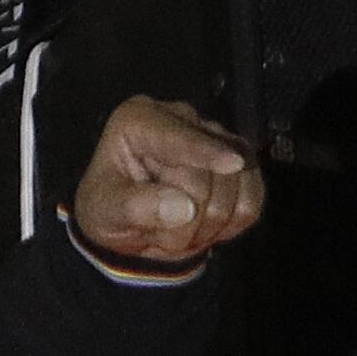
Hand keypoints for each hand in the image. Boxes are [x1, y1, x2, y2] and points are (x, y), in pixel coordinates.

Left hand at [72, 95, 262, 265]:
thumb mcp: (104, 211)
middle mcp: (183, 119)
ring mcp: (217, 138)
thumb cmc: (107, 207)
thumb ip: (135, 207)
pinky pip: (253, 199)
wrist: (128, 223)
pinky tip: (203, 228)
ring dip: (208, 226)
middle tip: (157, 236)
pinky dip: (231, 224)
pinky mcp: (241, 162)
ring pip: (237, 185)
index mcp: (140, 120)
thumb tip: (184, 208)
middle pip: (210, 172)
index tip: (232, 164)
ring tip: (175, 233)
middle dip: (188, 218)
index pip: (178, 137)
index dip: (205, 152)